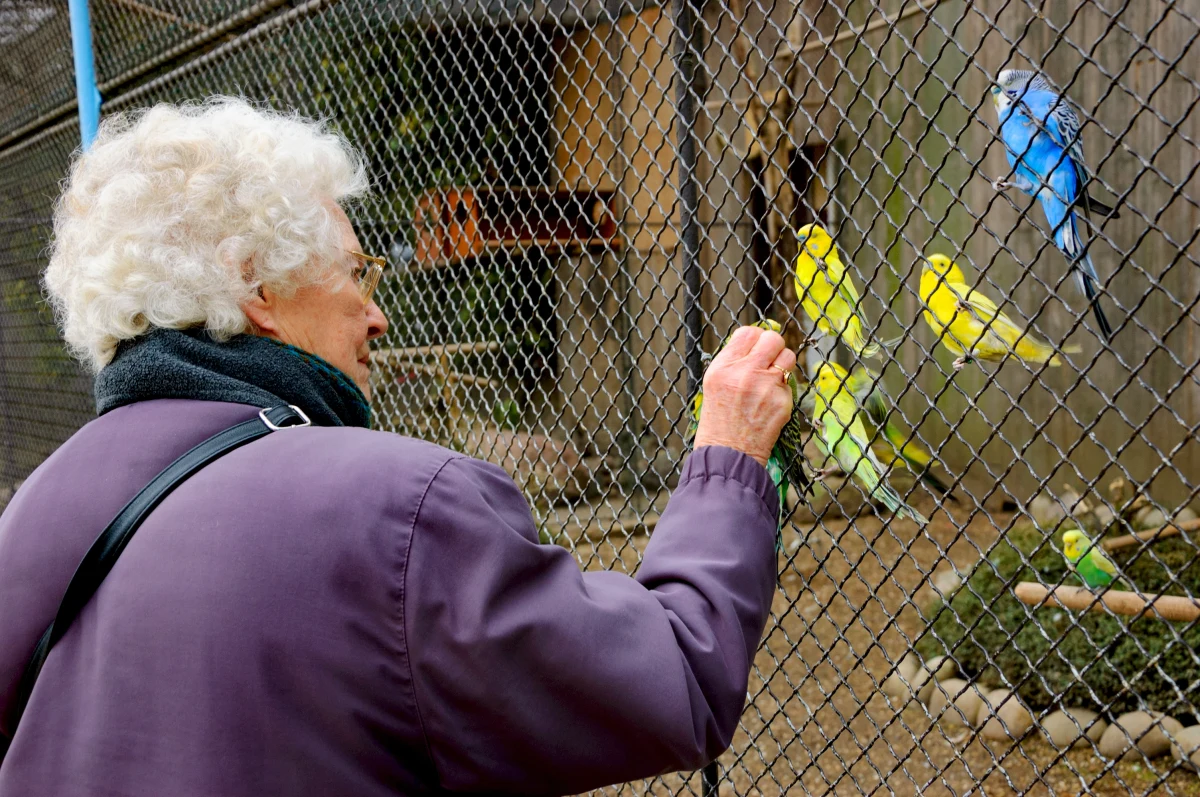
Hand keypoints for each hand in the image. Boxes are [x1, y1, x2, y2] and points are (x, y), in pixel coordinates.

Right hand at [693, 325, 795, 467]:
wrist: (728, 454)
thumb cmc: (719, 421)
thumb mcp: (714, 384)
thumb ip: (733, 362)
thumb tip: (755, 344)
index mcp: (724, 367)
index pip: (749, 332)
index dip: (756, 337)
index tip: (757, 347)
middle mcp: (745, 372)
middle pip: (773, 339)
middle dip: (774, 347)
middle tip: (769, 359)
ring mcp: (766, 386)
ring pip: (789, 356)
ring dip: (783, 364)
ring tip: (771, 379)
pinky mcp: (783, 401)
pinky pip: (790, 384)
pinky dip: (782, 391)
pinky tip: (769, 404)